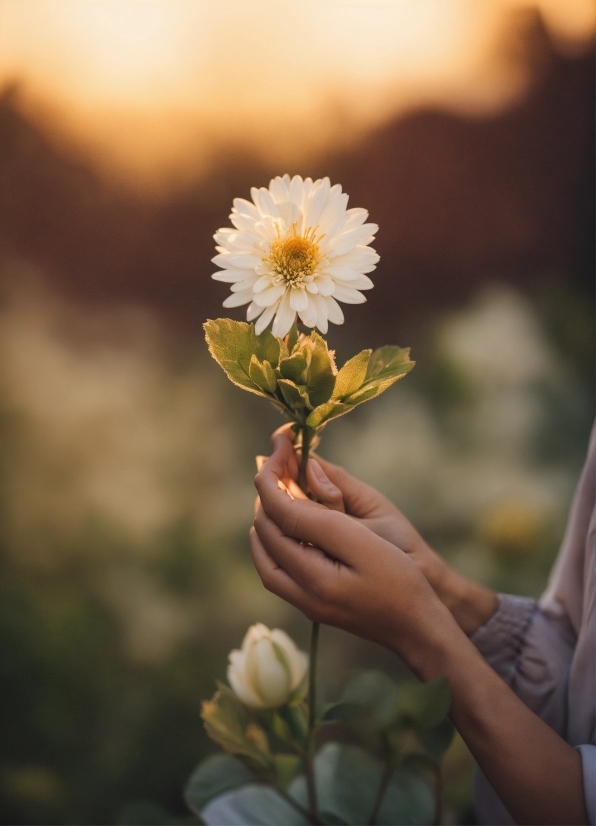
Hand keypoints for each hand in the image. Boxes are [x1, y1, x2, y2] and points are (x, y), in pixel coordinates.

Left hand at [251, 428, 447, 656]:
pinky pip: (278, 569)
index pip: (277, 515)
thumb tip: (293, 484)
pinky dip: (276, 540)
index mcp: (312, 576)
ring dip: (266, 518)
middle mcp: (300, 592)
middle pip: (264, 534)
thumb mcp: (365, 543)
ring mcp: (304, 603)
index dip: (273, 476)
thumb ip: (325, 514)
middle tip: (279, 461)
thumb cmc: (401, 583)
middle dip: (267, 494)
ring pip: (265, 555)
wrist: (418, 630)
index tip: (280, 445)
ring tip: (278, 489)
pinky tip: (290, 526)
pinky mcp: (312, 605)